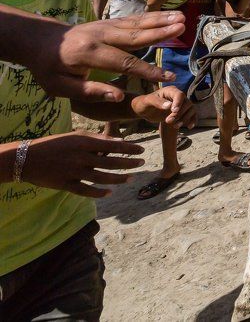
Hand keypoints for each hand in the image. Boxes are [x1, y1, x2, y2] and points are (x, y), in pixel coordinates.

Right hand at [18, 131, 144, 197]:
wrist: (27, 158)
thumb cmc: (55, 144)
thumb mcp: (75, 136)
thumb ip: (97, 139)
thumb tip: (119, 142)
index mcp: (84, 142)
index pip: (113, 145)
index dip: (129, 148)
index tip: (141, 150)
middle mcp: (81, 157)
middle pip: (111, 162)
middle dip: (129, 163)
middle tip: (142, 162)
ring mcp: (74, 172)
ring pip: (102, 177)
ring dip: (119, 178)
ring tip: (131, 178)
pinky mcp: (66, 185)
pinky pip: (86, 191)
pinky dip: (99, 193)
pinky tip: (110, 192)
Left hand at [31, 12, 184, 101]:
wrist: (37, 39)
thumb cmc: (48, 68)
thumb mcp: (60, 86)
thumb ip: (90, 91)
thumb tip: (119, 97)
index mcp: (89, 53)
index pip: (124, 63)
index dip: (147, 71)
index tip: (167, 78)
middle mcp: (100, 35)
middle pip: (135, 34)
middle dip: (160, 32)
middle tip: (182, 28)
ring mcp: (105, 25)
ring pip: (137, 22)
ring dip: (161, 19)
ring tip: (182, 17)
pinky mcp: (109, 22)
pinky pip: (134, 19)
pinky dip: (153, 16)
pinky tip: (168, 14)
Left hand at [131, 86, 196, 127]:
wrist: (145, 111)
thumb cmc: (145, 103)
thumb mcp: (148, 101)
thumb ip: (158, 102)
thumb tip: (169, 106)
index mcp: (170, 90)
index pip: (180, 95)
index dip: (179, 103)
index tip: (173, 111)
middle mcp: (178, 96)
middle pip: (187, 103)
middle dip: (179, 114)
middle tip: (168, 121)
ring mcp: (181, 104)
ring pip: (190, 110)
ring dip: (184, 119)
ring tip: (175, 126)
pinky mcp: (182, 112)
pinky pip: (191, 115)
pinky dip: (192, 120)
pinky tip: (189, 127)